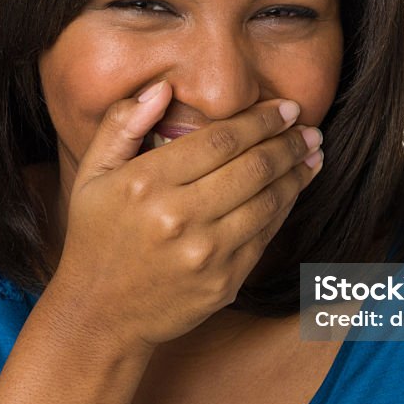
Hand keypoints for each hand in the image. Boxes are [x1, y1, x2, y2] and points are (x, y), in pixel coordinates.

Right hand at [48, 80, 323, 352]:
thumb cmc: (96, 237)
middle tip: (307, 129)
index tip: (285, 108)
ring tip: (312, 154)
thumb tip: (162, 89)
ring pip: (268, 201)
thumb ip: (121, 125)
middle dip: (288, 142)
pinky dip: (284, 208)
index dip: (261, 120)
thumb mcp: (91, 175)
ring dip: (296, 173)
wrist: (100, 314)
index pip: (220, 140)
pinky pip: (265, 235)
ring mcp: (204, 254)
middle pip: (253, 167)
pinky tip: (293, 189)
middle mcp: (178, 217)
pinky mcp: (223, 282)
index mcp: (146, 183)